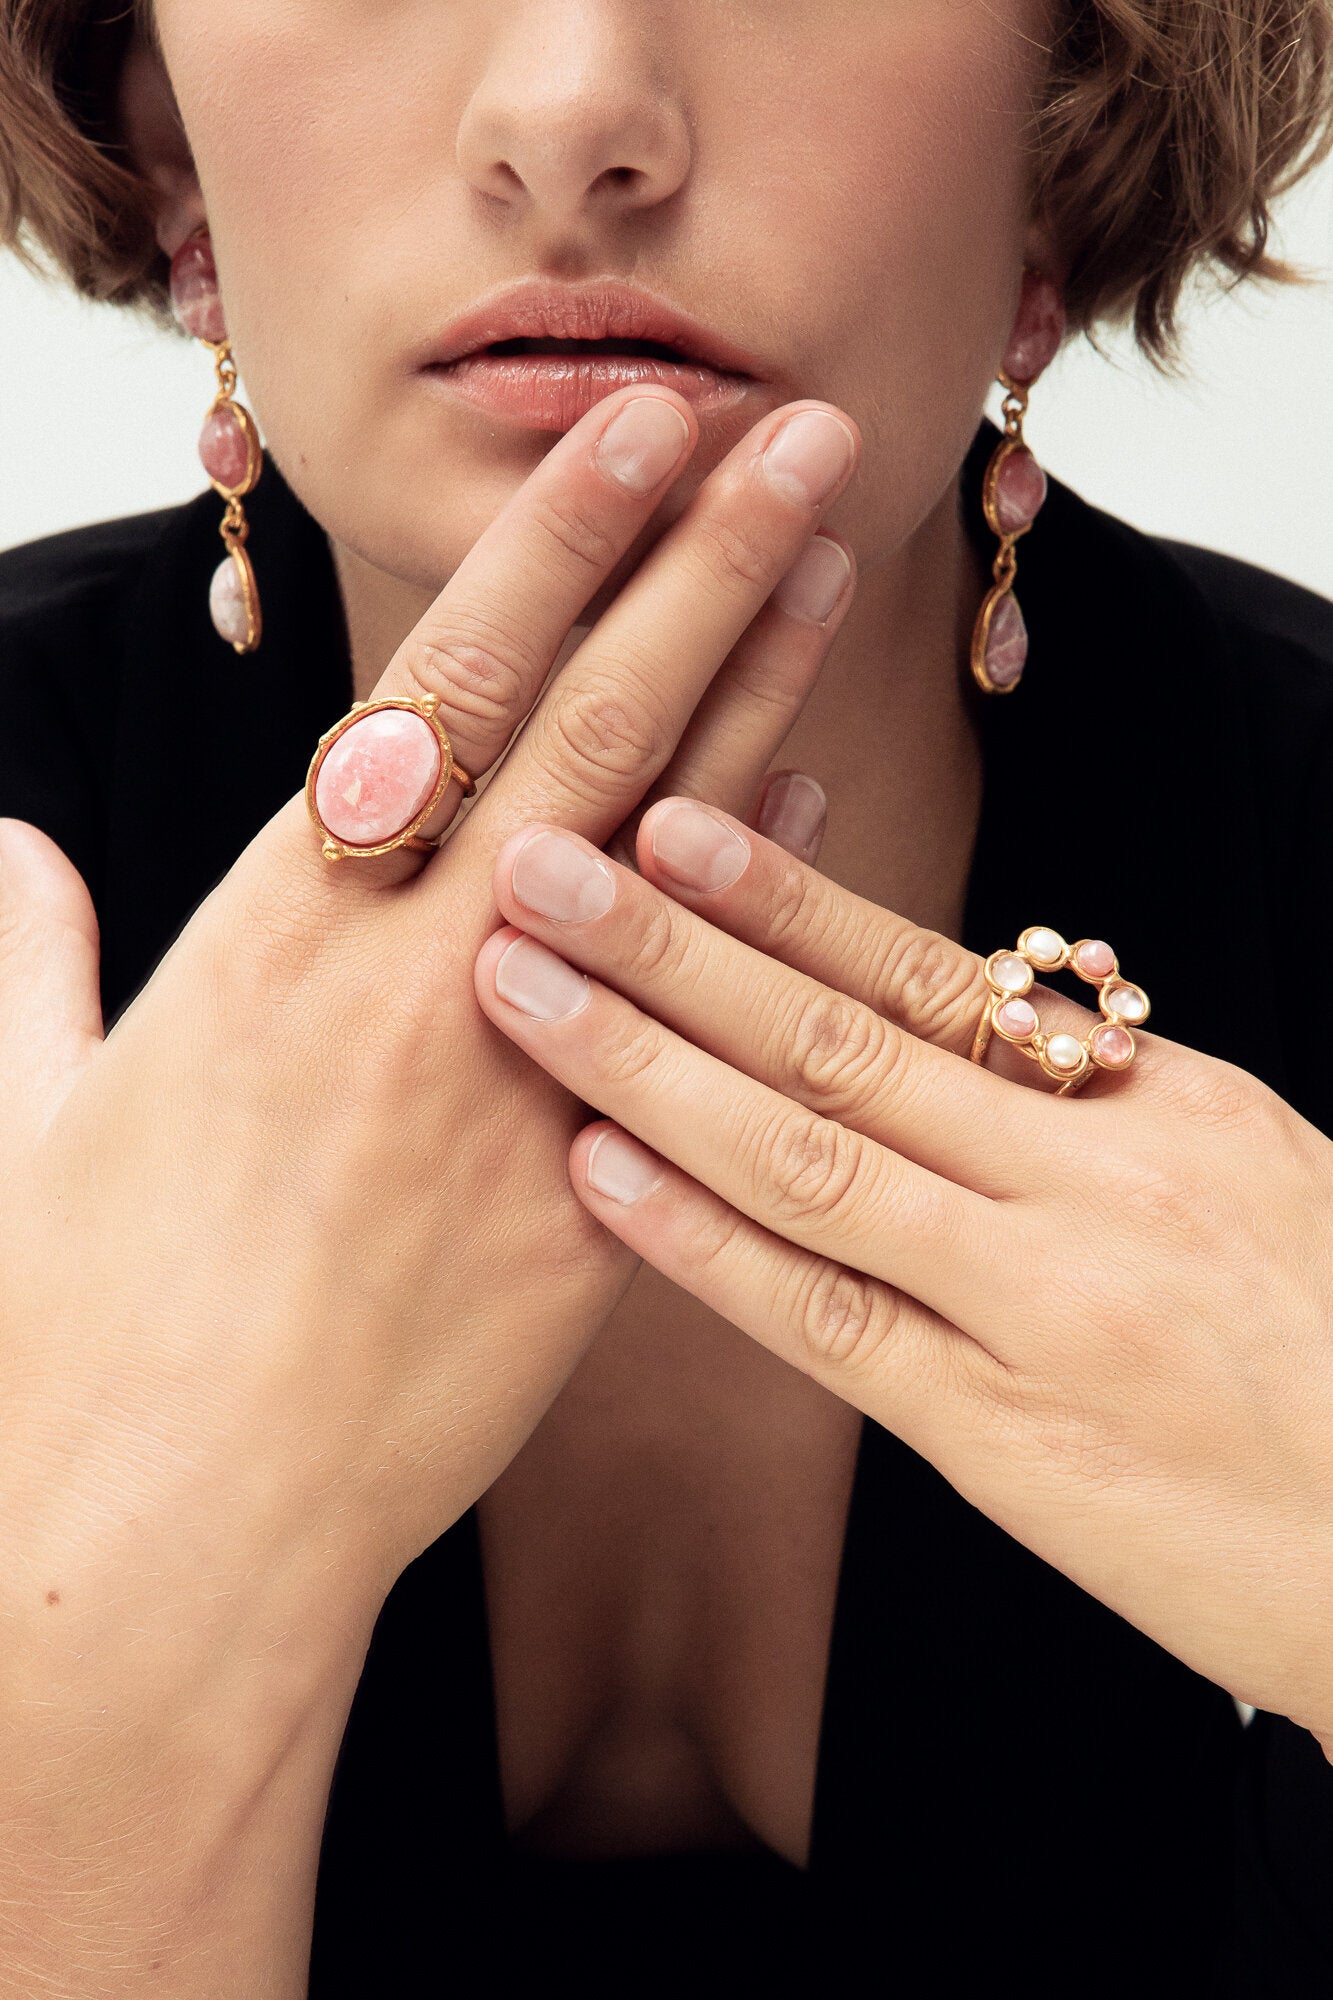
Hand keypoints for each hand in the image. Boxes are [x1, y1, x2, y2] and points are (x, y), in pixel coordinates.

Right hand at [0, 388, 858, 1718]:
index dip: (550, 546)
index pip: (436, 686)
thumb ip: (29, 964)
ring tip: (831, 565)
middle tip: (793, 433)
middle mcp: (401, 972)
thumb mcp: (36, 1114)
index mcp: (266, 928)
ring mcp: (506, 1074)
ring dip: (752, 693)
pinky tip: (804, 810)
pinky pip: (692, 1010)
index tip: (633, 432)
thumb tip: (12, 857)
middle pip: (579, 724)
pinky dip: (748, 903)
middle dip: (695, 561)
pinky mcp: (579, 1192)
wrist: (170, 1524)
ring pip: (655, 844)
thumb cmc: (86, 1323)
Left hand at [474, 797, 1332, 1748]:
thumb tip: (982, 1010)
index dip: (784, 895)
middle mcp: (1090, 1182)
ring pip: (808, 1157)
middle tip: (536, 864)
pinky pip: (825, 1321)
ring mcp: (1038, 1307)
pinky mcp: (1002, 1441)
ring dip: (648, 1065)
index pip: (935, 977)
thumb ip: (1107, 1101)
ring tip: (522, 991)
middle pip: (840, 1039)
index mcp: (1159, 1101)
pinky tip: (598, 1178)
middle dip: (671, 944)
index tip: (667, 819)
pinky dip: (703, 1242)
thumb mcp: (1256, 1176)